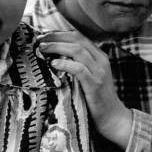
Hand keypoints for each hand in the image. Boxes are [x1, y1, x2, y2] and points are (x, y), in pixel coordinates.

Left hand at [38, 31, 131, 147]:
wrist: (112, 117)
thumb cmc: (96, 98)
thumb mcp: (89, 77)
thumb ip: (78, 64)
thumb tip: (54, 56)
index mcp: (99, 56)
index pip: (78, 36)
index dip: (60, 34)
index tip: (43, 36)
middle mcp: (101, 60)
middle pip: (77, 39)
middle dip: (56, 37)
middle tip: (39, 40)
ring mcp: (99, 71)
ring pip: (77, 50)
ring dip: (57, 47)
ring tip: (42, 49)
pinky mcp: (95, 84)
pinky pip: (79, 69)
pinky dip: (65, 64)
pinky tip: (53, 64)